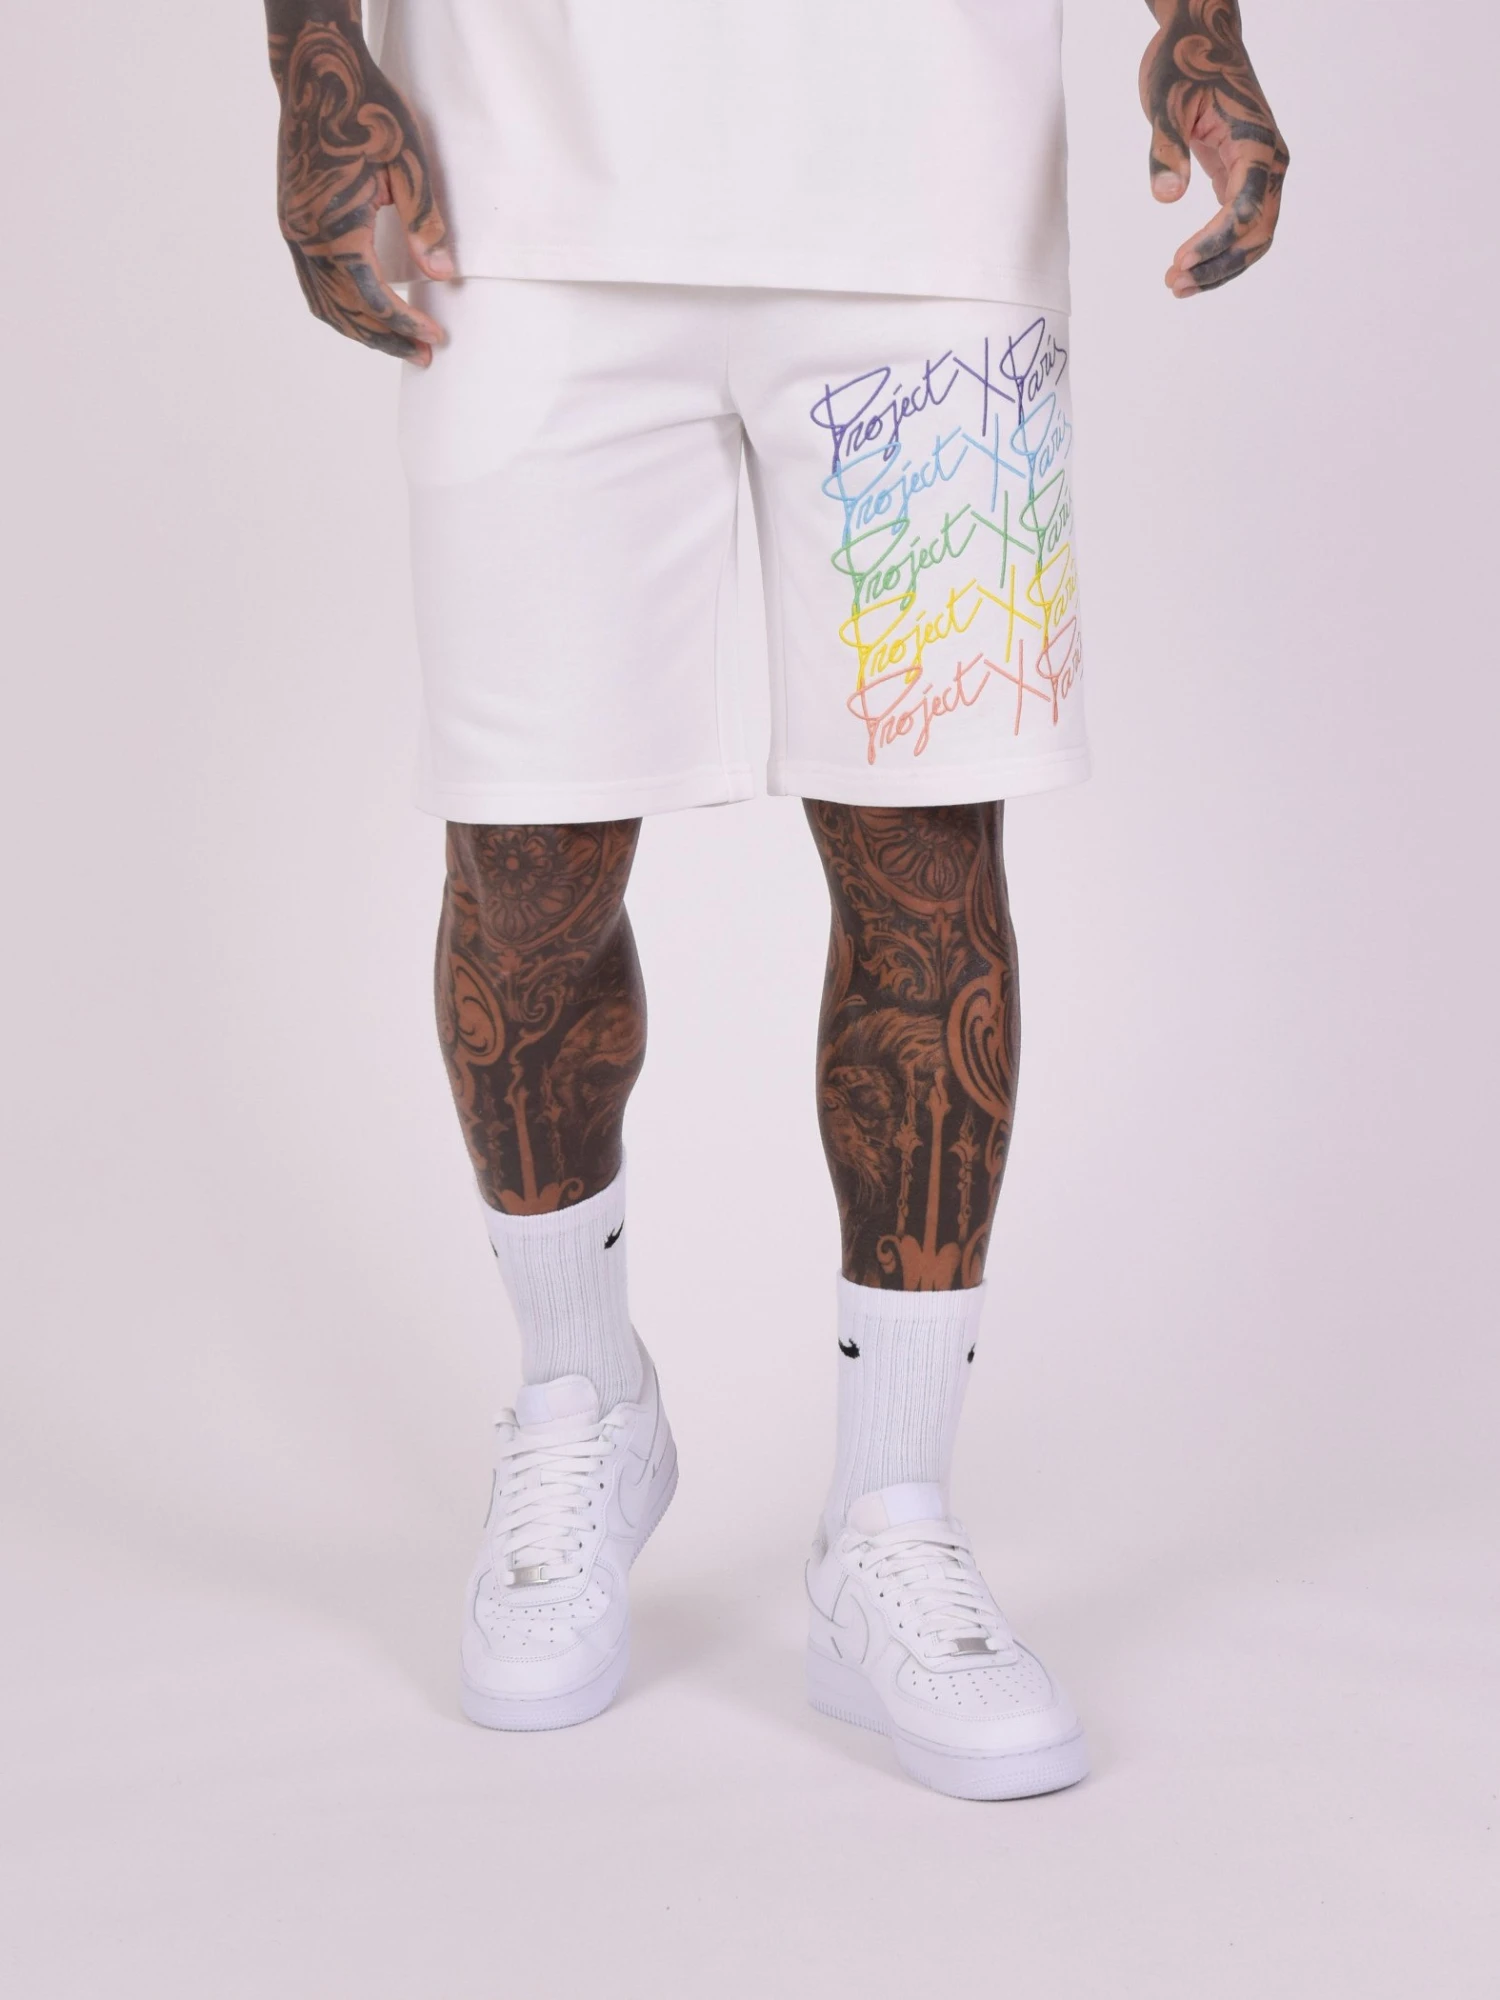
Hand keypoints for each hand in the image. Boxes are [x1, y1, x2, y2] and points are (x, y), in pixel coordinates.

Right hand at [271, 6, 451, 362]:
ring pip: (324, 303)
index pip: (373, 298)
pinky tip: (366, 311)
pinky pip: (312, 283)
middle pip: (346, 312)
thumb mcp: (408, 161)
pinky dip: (340, 306)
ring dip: (361, 329)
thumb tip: (442, 275)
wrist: (315, 68)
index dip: (406, 324)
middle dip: (386, 338)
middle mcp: (304, 235)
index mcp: (334, 225)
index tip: (437, 337)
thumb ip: (425, 221)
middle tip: (423, 355)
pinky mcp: (290, 220)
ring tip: (398, 342)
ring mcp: (291, 229)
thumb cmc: (365, 107)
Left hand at [1140, 0, 1288, 296]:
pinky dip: (1220, 249)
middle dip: (1218, 263)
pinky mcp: (1244, 173)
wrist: (1202, 34)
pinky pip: (1242, 222)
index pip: (1245, 207)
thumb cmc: (1185, 62)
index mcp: (1256, 141)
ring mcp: (1261, 169)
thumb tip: (1165, 197)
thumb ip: (1166, 150)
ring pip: (1254, 235)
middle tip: (1172, 283)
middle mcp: (1269, 160)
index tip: (1179, 261)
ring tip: (1177, 285)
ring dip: (1221, 266)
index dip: (1215, 241)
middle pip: (1257, 232)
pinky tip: (1189, 266)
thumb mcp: (1166, 103)